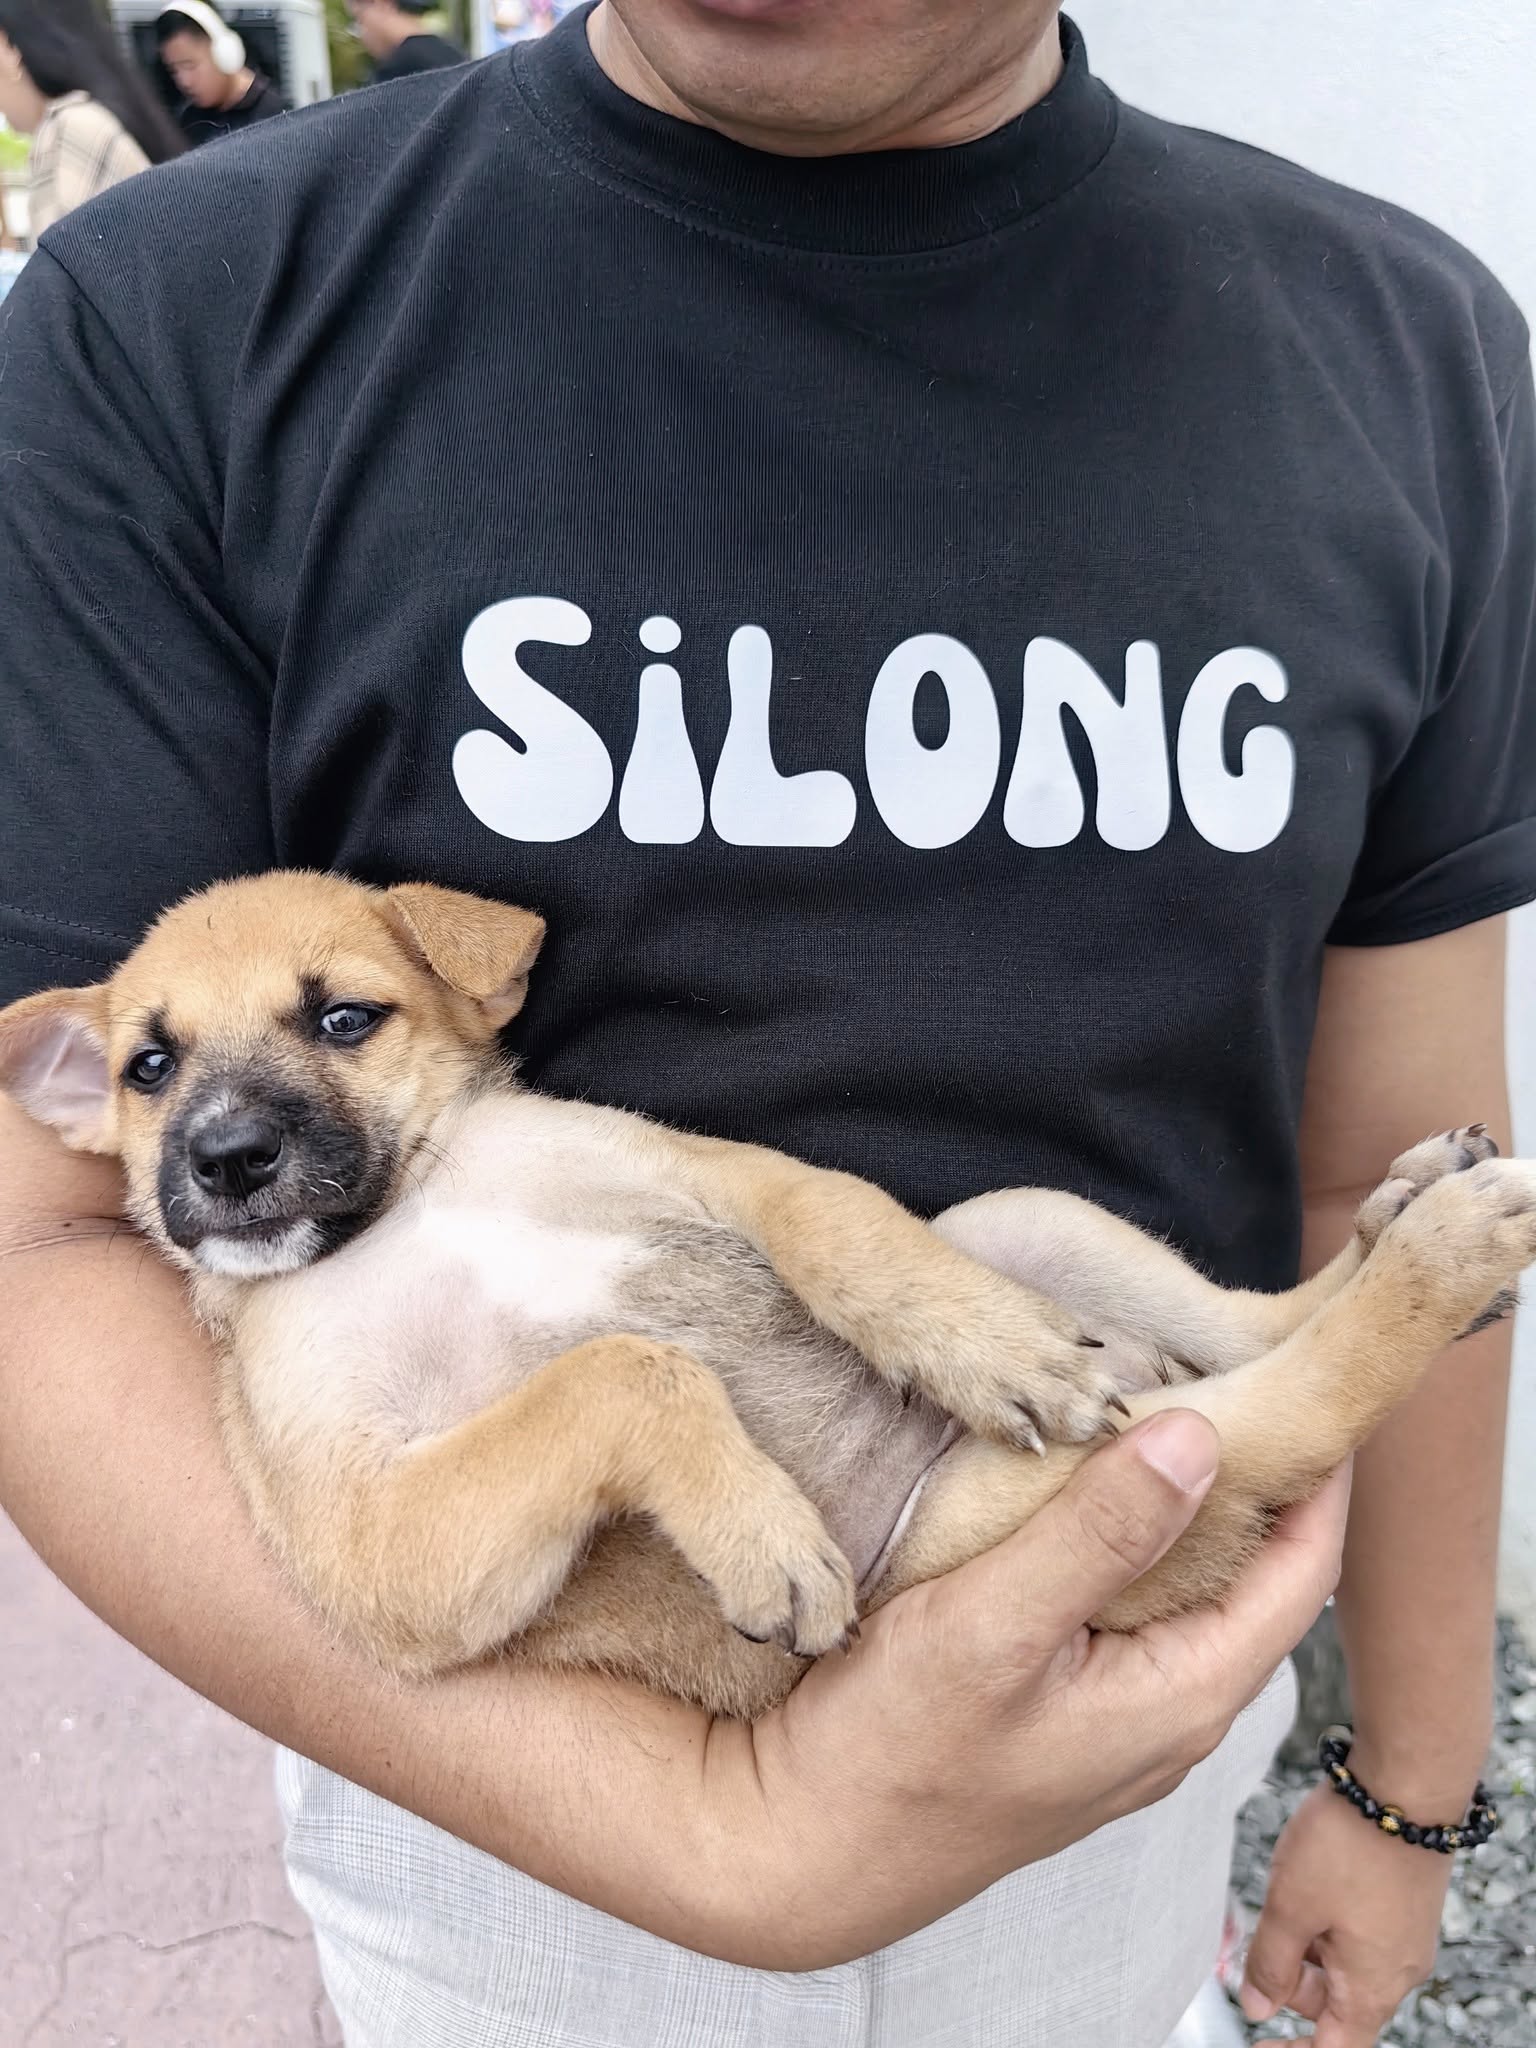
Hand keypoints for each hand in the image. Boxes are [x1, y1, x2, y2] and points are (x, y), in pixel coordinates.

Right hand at [692, 1419, 1349, 1967]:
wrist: (797, 1850)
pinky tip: (1077, 1487)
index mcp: (1183, 1696)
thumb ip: (1099, 1533)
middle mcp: (1169, 1712)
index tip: (1301, 1377)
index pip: (1302, 1568)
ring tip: (1152, 1401)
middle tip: (1216, 1364)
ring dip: (1180, 1501)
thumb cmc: (889, 1754)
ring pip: (1185, 1588)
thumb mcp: (995, 1625)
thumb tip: (1197, 1438)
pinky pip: (1125, 1606)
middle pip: (1251, 1574)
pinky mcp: (1061, 1706)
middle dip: (1248, 1473)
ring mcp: (1116, 1716)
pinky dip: (1123, 1535)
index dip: (1317, 1471)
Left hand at [1240, 1783, 1449, 2044]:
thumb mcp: (1291, 1906)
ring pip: (1345, 1963)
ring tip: (1284, 1895)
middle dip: (1292, 1980)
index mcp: (1372, 1988)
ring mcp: (1404, 1936)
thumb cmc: (1350, 1845)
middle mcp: (1397, 1970)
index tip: (1259, 2041)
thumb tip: (1256, 2008)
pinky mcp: (1404, 1903)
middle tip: (1260, 1936)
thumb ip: (1269, 1963)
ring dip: (1307, 1944)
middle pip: (1336, 2004)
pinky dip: (1327, 1921)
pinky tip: (1308, 1880)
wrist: (1406, 1784)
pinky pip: (1360, 1932)